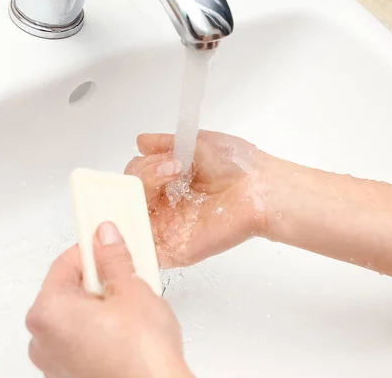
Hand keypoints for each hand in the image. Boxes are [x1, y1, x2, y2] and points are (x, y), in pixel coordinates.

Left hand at [26, 222, 192, 377]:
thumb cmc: (141, 357)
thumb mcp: (132, 290)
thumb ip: (114, 259)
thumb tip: (106, 239)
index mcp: (47, 312)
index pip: (64, 264)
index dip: (91, 250)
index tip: (107, 243)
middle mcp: (41, 340)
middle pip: (67, 292)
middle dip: (96, 281)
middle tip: (125, 279)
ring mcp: (54, 363)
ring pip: (74, 318)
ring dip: (98, 308)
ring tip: (129, 310)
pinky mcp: (70, 377)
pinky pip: (79, 341)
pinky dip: (97, 332)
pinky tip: (124, 333)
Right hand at [125, 130, 271, 267]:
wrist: (261, 188)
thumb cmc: (238, 165)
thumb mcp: (197, 143)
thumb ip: (165, 144)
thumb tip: (140, 141)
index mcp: (169, 184)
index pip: (136, 178)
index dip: (143, 167)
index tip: (170, 159)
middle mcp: (165, 207)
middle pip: (130, 196)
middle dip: (143, 177)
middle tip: (173, 168)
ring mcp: (168, 229)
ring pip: (132, 218)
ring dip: (140, 197)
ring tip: (168, 181)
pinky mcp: (175, 250)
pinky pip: (143, 251)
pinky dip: (133, 236)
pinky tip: (145, 211)